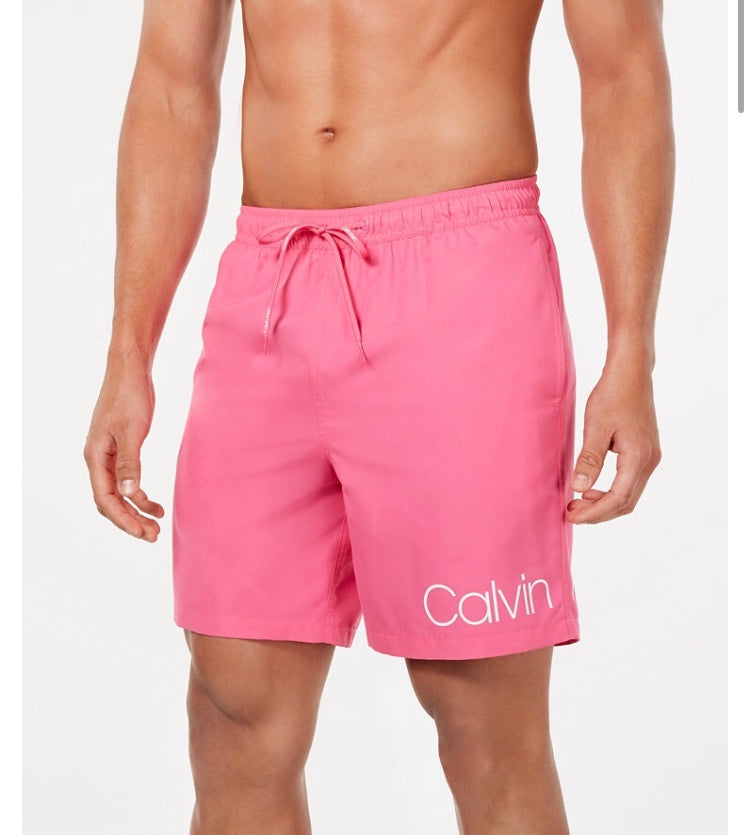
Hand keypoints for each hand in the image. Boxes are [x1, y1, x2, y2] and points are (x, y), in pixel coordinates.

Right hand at [83, 355, 163, 540]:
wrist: (131, 370)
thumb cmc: (130, 396)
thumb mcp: (132, 430)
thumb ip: (129, 463)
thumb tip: (128, 493)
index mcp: (95, 457)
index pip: (105, 499)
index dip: (123, 519)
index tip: (143, 533)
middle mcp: (98, 459)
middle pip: (110, 501)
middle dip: (130, 520)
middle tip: (153, 536)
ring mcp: (108, 455)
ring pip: (118, 493)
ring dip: (136, 510)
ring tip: (157, 524)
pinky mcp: (120, 449)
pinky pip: (126, 480)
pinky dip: (139, 494)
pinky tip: (154, 503)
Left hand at [567, 359, 661, 523]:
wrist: (631, 373)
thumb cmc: (613, 395)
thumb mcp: (596, 427)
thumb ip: (589, 459)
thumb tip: (579, 487)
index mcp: (638, 457)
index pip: (618, 498)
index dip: (595, 512)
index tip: (572, 516)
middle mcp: (650, 461)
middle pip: (626, 502)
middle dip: (599, 512)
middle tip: (572, 512)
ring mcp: (650, 457)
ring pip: (629, 494)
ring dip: (604, 503)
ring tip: (578, 501)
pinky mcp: (645, 452)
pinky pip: (629, 482)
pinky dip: (611, 491)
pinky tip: (591, 487)